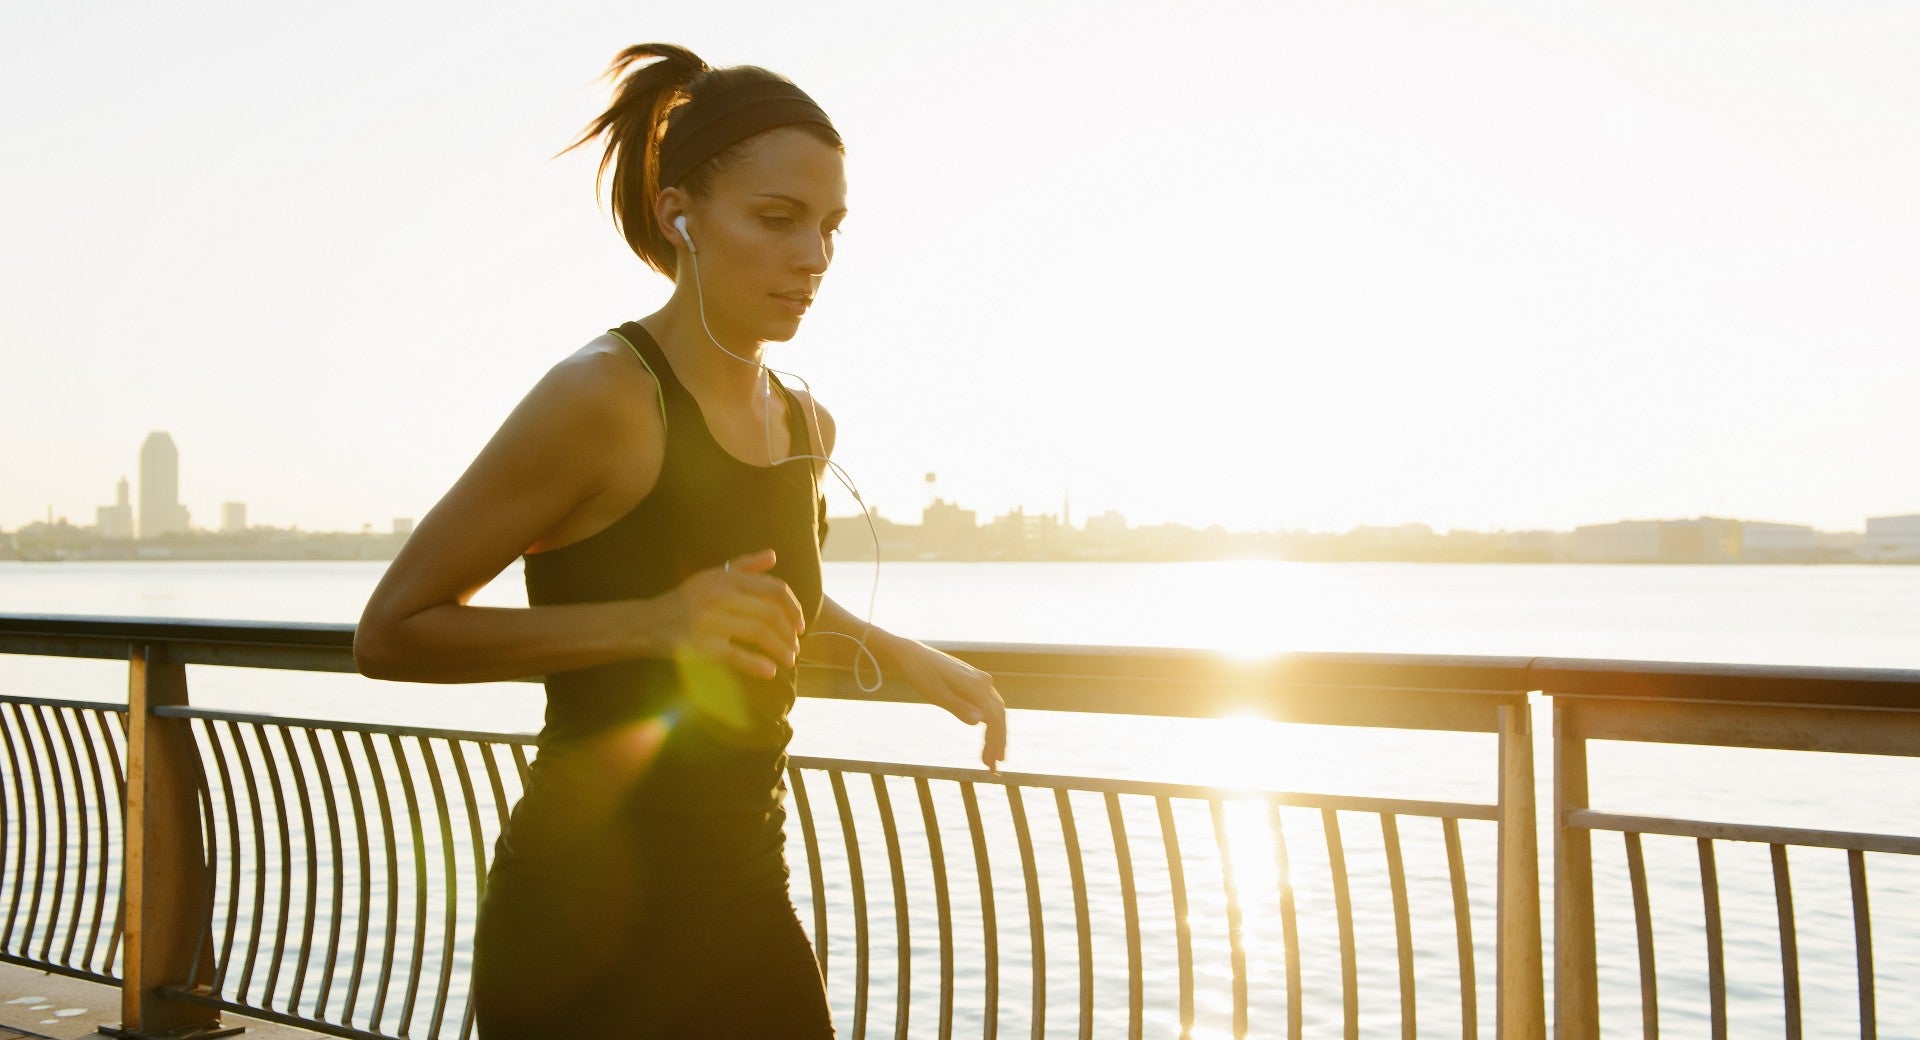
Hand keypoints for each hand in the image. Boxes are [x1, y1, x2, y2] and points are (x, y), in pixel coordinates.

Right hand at [650, 549, 803, 678]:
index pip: (774, 589)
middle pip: (770, 613)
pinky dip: (756, 665)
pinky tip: (770, 672)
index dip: (794, 608)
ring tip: (789, 661)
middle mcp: (719, 596)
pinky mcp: (699, 646)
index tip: (800, 625)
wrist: (646, 622)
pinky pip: (735, 656)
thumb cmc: (684, 599)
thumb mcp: (712, 575)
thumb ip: (744, 565)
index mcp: (726, 578)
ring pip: (758, 633)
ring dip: (780, 650)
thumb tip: (773, 555)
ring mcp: (709, 621)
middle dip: (789, 633)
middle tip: (796, 647)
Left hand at [886, 637, 1006, 771]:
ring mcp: (980, 681)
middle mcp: (983, 682)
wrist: (912, 653)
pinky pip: (989, 705)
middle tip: (992, 768)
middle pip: (998, 717)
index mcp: (975, 686)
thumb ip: (958, 707)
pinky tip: (987, 736)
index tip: (990, 764)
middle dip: (997, 743)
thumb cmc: (921, 674)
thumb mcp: (935, 694)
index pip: (994, 719)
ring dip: (996, 735)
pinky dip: (990, 722)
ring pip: (996, 711)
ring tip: (991, 757)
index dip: (995, 743)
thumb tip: (981, 722)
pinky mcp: (975, 682)